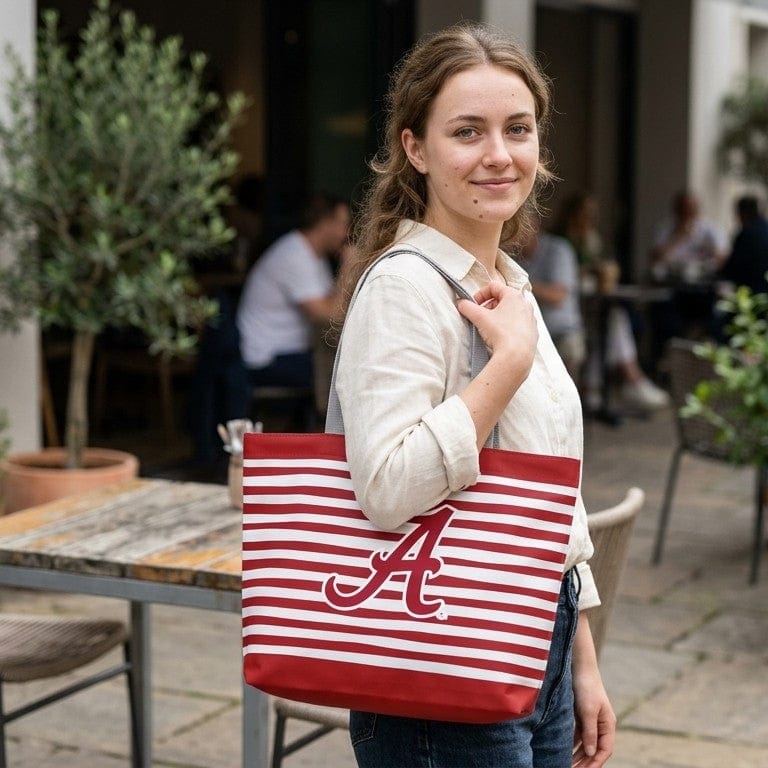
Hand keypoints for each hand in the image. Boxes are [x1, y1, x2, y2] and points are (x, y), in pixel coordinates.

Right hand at [456, 282, 537, 369]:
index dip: (480, 294)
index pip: (494, 286)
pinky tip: (501, 337)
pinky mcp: (532, 333)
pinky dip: (508, 327)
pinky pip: (518, 325)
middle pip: (503, 299)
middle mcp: (525, 305)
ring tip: (490, 328)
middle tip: (480, 317)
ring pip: (511, 312)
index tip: (474, 305)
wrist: (517, 356)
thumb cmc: (501, 333)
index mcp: (514, 296)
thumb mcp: (479, 317)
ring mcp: (530, 319)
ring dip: (498, 317)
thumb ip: (467, 307)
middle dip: (489, 306)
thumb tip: (460, 303)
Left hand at [571, 618, 615, 766]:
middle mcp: (601, 724)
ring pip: (586, 743)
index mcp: (608, 724)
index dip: (595, 763)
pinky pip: (578, 734)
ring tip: (567, 765)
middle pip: (595, 749)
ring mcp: (590, 720)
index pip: (604, 750)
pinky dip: (572, 743)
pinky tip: (564, 750)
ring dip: (578, 754)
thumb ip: (590, 732)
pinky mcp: (581, 714)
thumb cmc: (586, 686)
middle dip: (585, 762)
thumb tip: (591, 753)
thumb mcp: (588, 710)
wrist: (578, 665)